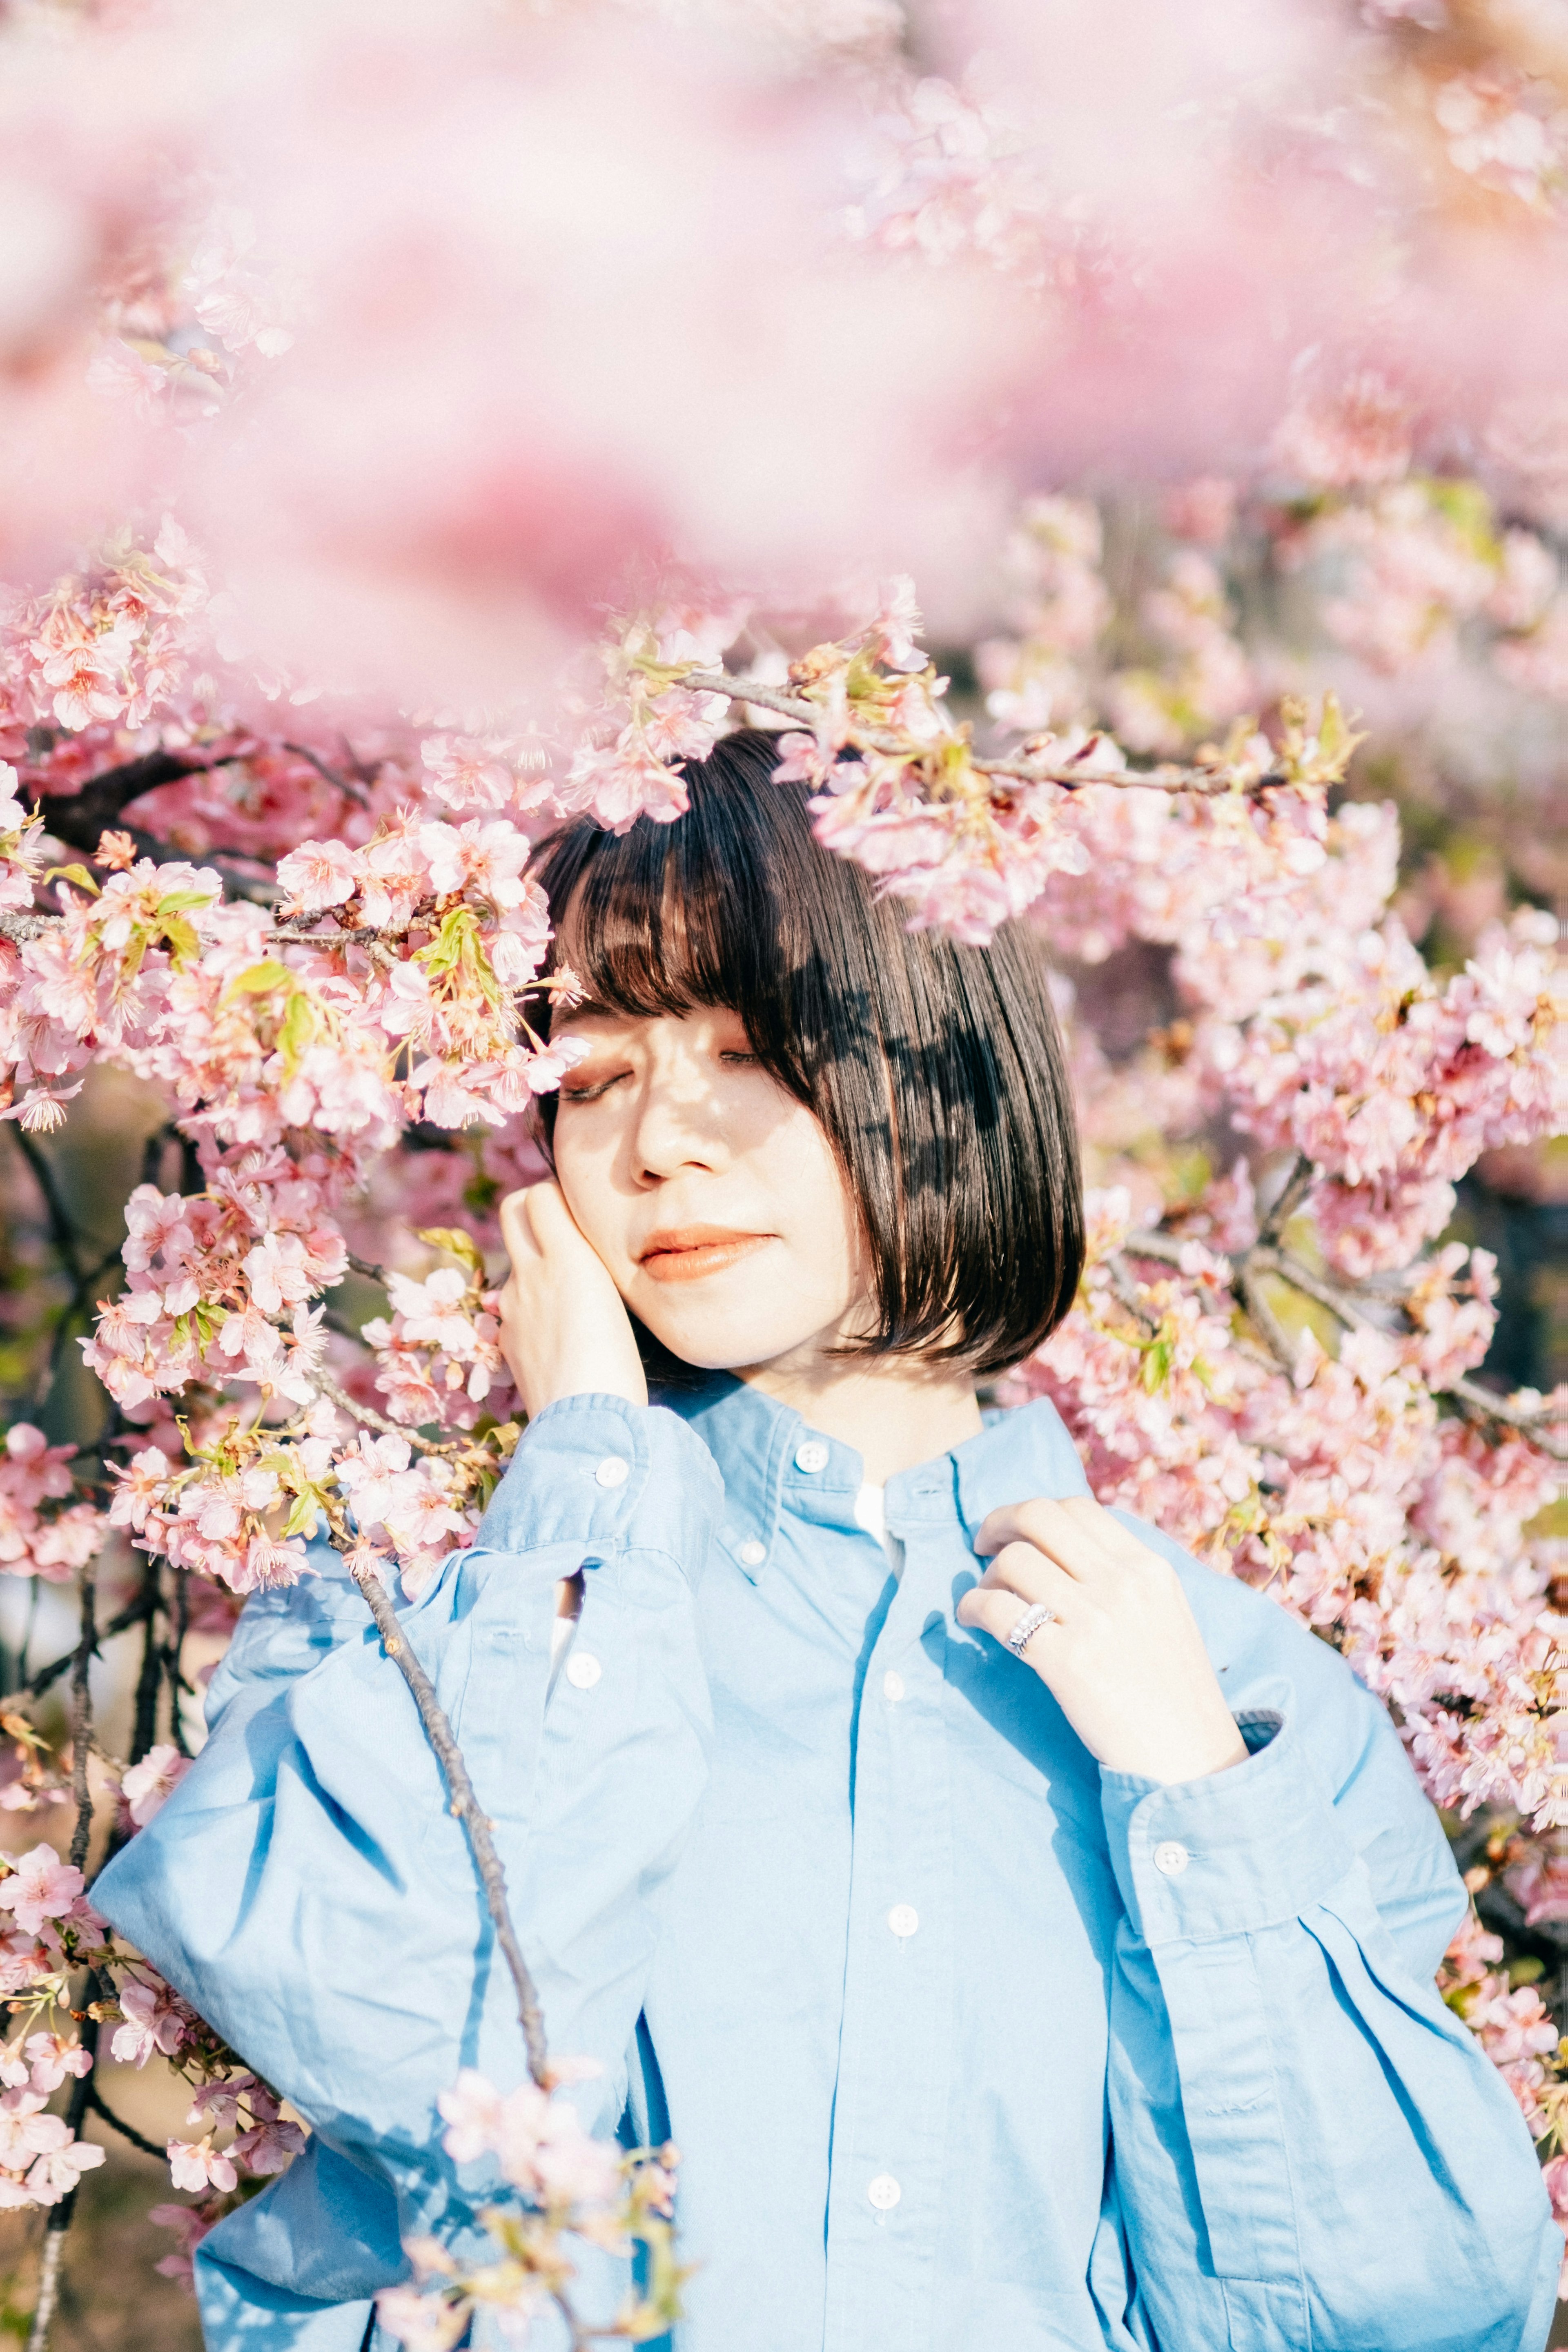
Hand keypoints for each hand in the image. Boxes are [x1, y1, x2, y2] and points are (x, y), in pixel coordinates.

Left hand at [497, 1182, 647, 1417]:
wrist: (586, 1422)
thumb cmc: (618, 1362)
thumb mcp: (615, 1297)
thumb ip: (586, 1261)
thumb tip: (572, 1242)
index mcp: (566, 1257)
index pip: (538, 1193)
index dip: (555, 1195)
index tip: (576, 1210)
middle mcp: (530, 1273)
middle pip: (512, 1209)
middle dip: (531, 1208)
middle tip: (559, 1227)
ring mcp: (512, 1305)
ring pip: (516, 1260)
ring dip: (534, 1261)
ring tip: (569, 1291)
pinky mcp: (506, 1336)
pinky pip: (514, 1303)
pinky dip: (531, 1304)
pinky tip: (558, 1331)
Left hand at [955, 1495, 1247, 1783]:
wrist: (1193, 1759)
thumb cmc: (1174, 1694)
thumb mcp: (1165, 1615)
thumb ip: (1123, 1579)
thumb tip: (1062, 1554)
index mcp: (1148, 1568)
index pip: (1077, 1507)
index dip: (1032, 1514)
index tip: (1015, 1534)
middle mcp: (1123, 1583)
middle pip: (1039, 1516)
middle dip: (998, 1523)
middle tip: (982, 1546)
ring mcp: (1096, 1620)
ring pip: (1014, 1560)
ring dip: (985, 1576)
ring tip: (984, 1600)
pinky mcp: (1067, 1661)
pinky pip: (999, 1611)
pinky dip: (973, 1609)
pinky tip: (971, 1623)